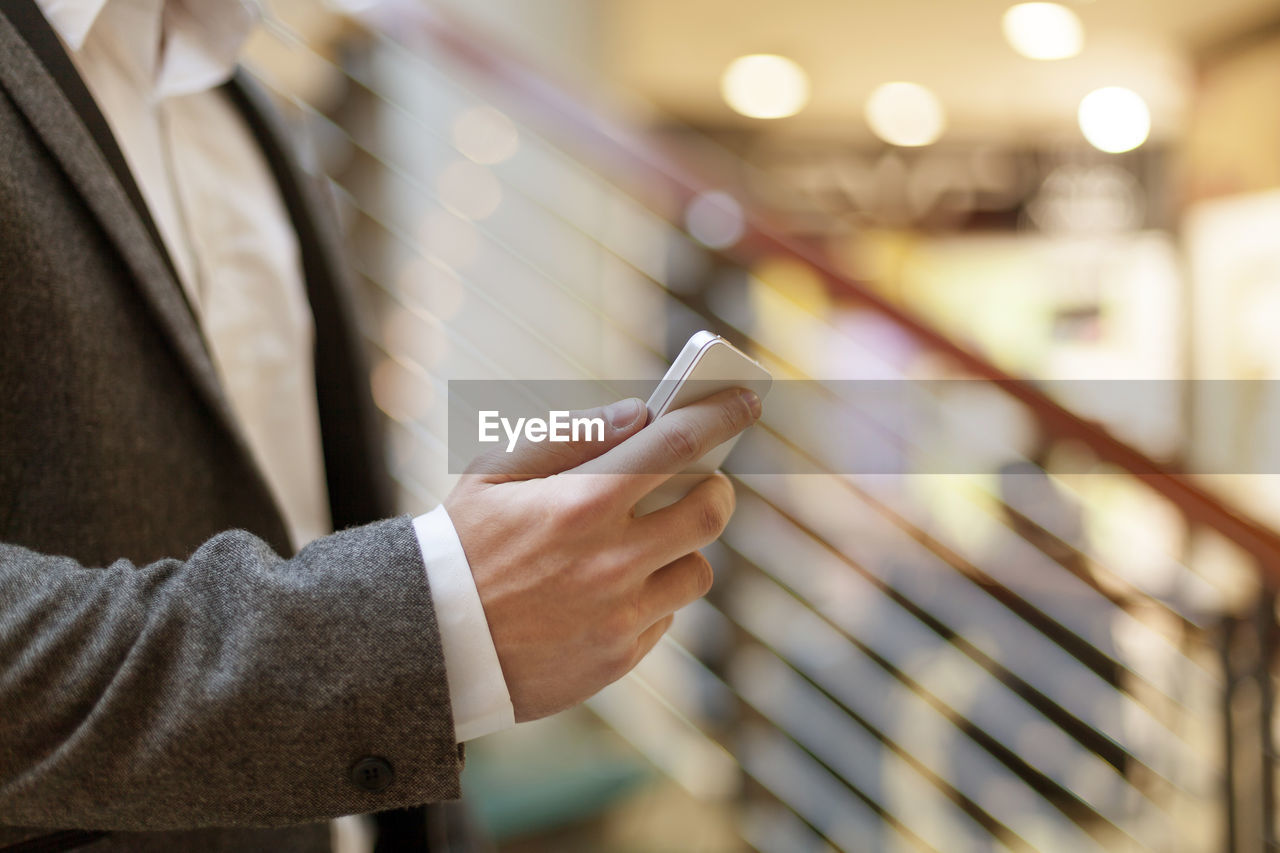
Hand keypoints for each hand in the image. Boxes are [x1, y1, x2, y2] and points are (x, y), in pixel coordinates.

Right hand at [444, 387, 761, 721]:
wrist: (426, 648)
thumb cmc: (459, 547)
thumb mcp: (493, 473)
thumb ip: (570, 436)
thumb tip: (638, 414)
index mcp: (582, 501)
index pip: (677, 444)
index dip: (720, 414)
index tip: (745, 400)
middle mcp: (611, 559)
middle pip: (710, 512)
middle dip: (715, 489)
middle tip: (700, 482)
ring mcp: (618, 614)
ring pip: (697, 571)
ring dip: (681, 550)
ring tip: (645, 543)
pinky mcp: (616, 658)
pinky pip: (663, 617)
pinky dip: (649, 598)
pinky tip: (610, 591)